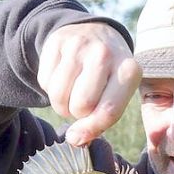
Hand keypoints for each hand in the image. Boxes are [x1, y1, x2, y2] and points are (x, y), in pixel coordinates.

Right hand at [38, 22, 141, 145]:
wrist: (95, 32)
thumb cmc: (108, 76)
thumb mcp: (116, 95)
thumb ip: (101, 122)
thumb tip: (76, 140)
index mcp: (129, 70)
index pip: (108, 111)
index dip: (91, 129)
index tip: (80, 136)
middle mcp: (105, 54)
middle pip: (81, 105)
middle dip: (77, 114)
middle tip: (81, 104)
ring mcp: (79, 45)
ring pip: (59, 95)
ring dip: (61, 104)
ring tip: (71, 94)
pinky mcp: (57, 41)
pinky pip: (44, 81)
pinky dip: (49, 87)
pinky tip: (62, 77)